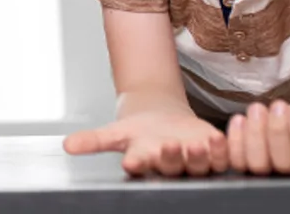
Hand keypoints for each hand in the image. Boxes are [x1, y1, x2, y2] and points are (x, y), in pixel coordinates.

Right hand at [64, 112, 228, 176]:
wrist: (164, 122)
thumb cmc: (139, 133)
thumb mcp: (115, 132)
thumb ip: (93, 140)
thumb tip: (67, 146)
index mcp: (145, 160)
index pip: (140, 165)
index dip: (138, 163)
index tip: (131, 161)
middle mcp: (170, 165)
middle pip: (171, 166)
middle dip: (170, 158)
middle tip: (167, 145)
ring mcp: (194, 162)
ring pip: (198, 165)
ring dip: (199, 156)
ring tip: (196, 142)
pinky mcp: (214, 154)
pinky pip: (221, 157)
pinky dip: (222, 148)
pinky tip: (219, 137)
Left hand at [226, 100, 289, 175]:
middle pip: (285, 162)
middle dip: (280, 133)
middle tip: (279, 106)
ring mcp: (266, 168)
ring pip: (257, 162)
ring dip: (255, 135)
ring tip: (257, 109)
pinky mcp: (244, 160)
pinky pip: (235, 157)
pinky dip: (233, 140)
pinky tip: (238, 120)